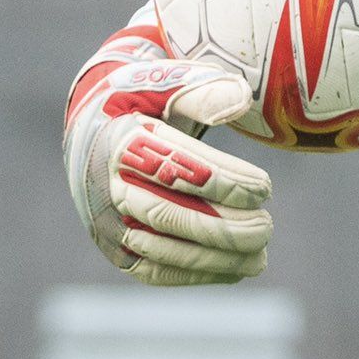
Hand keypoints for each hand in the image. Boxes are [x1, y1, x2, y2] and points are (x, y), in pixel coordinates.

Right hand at [65, 11, 273, 286]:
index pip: (177, 169)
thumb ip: (201, 88)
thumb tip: (241, 100)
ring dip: (215, 259)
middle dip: (223, 227)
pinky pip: (153, 270)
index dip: (225, 182)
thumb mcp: (164, 82)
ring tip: (260, 257)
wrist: (91, 131)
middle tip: (267, 227)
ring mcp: (105, 222)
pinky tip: (235, 270)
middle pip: (168, 215)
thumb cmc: (141, 101)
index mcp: (119, 140)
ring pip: (161, 250)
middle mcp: (105, 186)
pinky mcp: (111, 248)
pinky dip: (195, 275)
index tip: (265, 188)